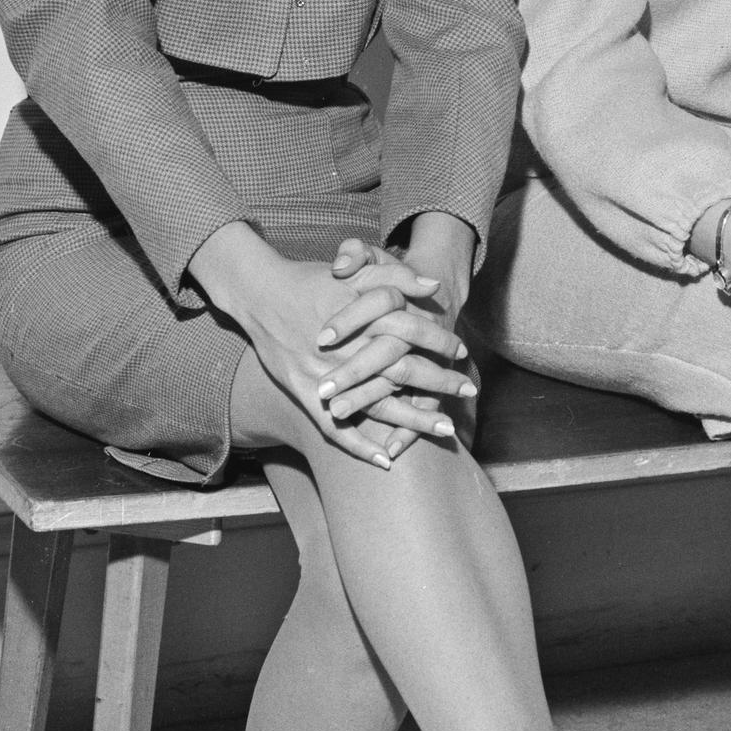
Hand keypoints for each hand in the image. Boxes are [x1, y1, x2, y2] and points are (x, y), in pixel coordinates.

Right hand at [187, 224, 459, 467]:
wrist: (261, 291)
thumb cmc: (313, 280)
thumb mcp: (357, 269)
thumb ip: (397, 275)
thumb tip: (436, 284)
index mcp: (363, 319)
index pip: (414, 334)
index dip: (441, 344)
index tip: (464, 353)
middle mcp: (349, 351)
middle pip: (404, 373)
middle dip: (440, 385)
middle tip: (469, 394)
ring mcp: (327, 376)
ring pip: (378, 405)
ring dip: (414, 420)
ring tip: (445, 431)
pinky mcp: (306, 394)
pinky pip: (335, 428)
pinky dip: (359, 446)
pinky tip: (385, 461)